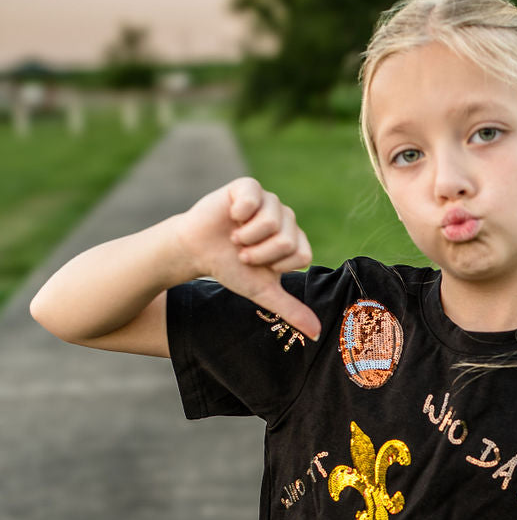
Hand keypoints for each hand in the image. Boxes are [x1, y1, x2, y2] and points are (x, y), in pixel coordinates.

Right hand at [176, 177, 320, 339]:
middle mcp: (285, 218)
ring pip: (272, 221)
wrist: (197, 251)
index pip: (302, 254)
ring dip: (247, 237)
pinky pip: (254, 199)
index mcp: (294, 240)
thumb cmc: (230, 268)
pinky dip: (239, 214)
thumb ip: (291, 310)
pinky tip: (231, 217)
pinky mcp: (248, 186)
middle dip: (259, 253)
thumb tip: (317, 333)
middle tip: (243, 252)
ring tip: (235, 237)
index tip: (258, 264)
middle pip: (287, 239)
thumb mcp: (262, 292)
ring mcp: (268, 200)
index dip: (276, 264)